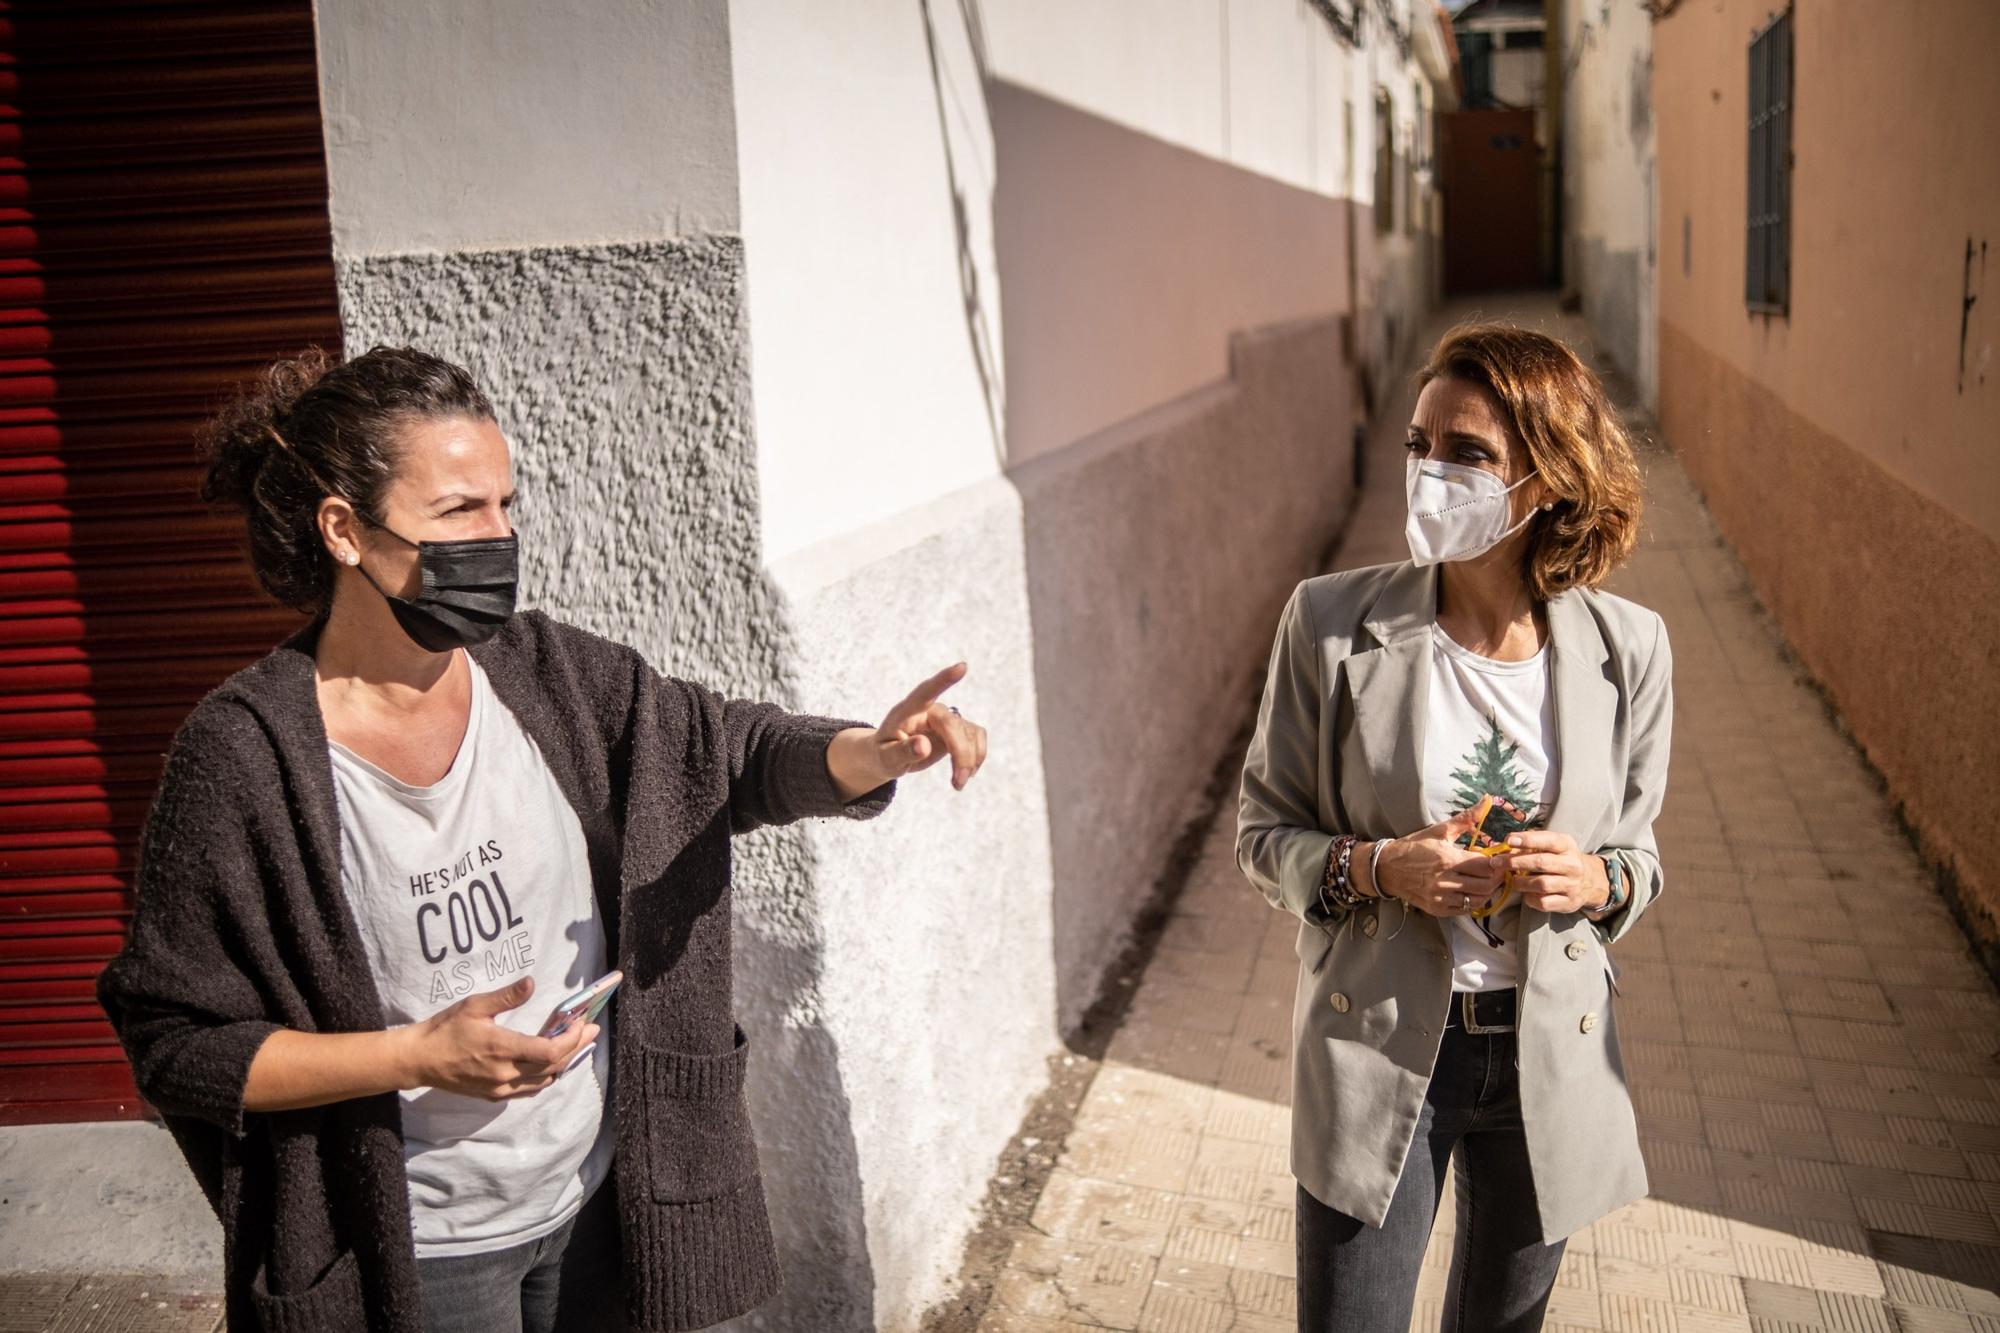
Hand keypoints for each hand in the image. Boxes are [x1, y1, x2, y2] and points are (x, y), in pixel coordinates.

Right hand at [404, 977, 597, 1101]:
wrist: (419, 1059)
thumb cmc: (445, 1029)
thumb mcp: (475, 1006)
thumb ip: (507, 997)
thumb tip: (532, 983)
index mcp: (503, 1049)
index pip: (550, 1052)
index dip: (572, 1039)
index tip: (582, 1023)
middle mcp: (505, 1073)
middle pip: (554, 1067)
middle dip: (576, 1048)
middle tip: (590, 1031)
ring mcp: (500, 1088)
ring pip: (544, 1082)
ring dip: (563, 1064)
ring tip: (575, 1044)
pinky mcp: (493, 1096)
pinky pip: (529, 1091)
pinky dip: (546, 1077)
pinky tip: (550, 1064)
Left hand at [828, 662, 989, 797]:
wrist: (888, 756)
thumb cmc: (882, 755)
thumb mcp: (886, 759)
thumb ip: (902, 751)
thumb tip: (922, 745)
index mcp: (907, 711)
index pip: (925, 691)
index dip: (944, 679)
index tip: (962, 667)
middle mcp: (929, 710)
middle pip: (953, 725)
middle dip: (960, 754)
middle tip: (958, 783)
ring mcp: (946, 718)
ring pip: (970, 733)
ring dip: (970, 760)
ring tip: (958, 784)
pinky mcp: (957, 729)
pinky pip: (976, 738)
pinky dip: (976, 757)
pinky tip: (966, 773)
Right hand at [1371, 802, 1506, 917]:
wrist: (1387, 868)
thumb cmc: (1414, 847)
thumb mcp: (1439, 830)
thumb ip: (1466, 818)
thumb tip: (1487, 799)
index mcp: (1447, 859)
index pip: (1485, 866)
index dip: (1497, 863)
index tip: (1499, 859)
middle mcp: (1444, 881)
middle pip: (1485, 885)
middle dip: (1496, 878)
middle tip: (1497, 871)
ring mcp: (1440, 898)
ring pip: (1478, 900)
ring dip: (1487, 891)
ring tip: (1486, 881)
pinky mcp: (1437, 909)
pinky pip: (1464, 910)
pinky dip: (1473, 901)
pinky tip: (1471, 891)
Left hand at [1489, 829, 1608, 914]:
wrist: (1589, 881)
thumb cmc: (1561, 859)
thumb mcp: (1553, 846)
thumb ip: (1532, 844)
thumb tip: (1505, 845)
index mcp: (1567, 846)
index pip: (1548, 840)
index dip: (1528, 840)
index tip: (1509, 840)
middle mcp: (1572, 865)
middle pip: (1541, 863)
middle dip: (1515, 862)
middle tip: (1496, 862)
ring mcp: (1572, 885)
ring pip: (1541, 884)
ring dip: (1521, 882)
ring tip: (1511, 880)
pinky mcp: (1569, 902)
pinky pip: (1544, 902)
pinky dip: (1530, 898)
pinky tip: (1526, 894)